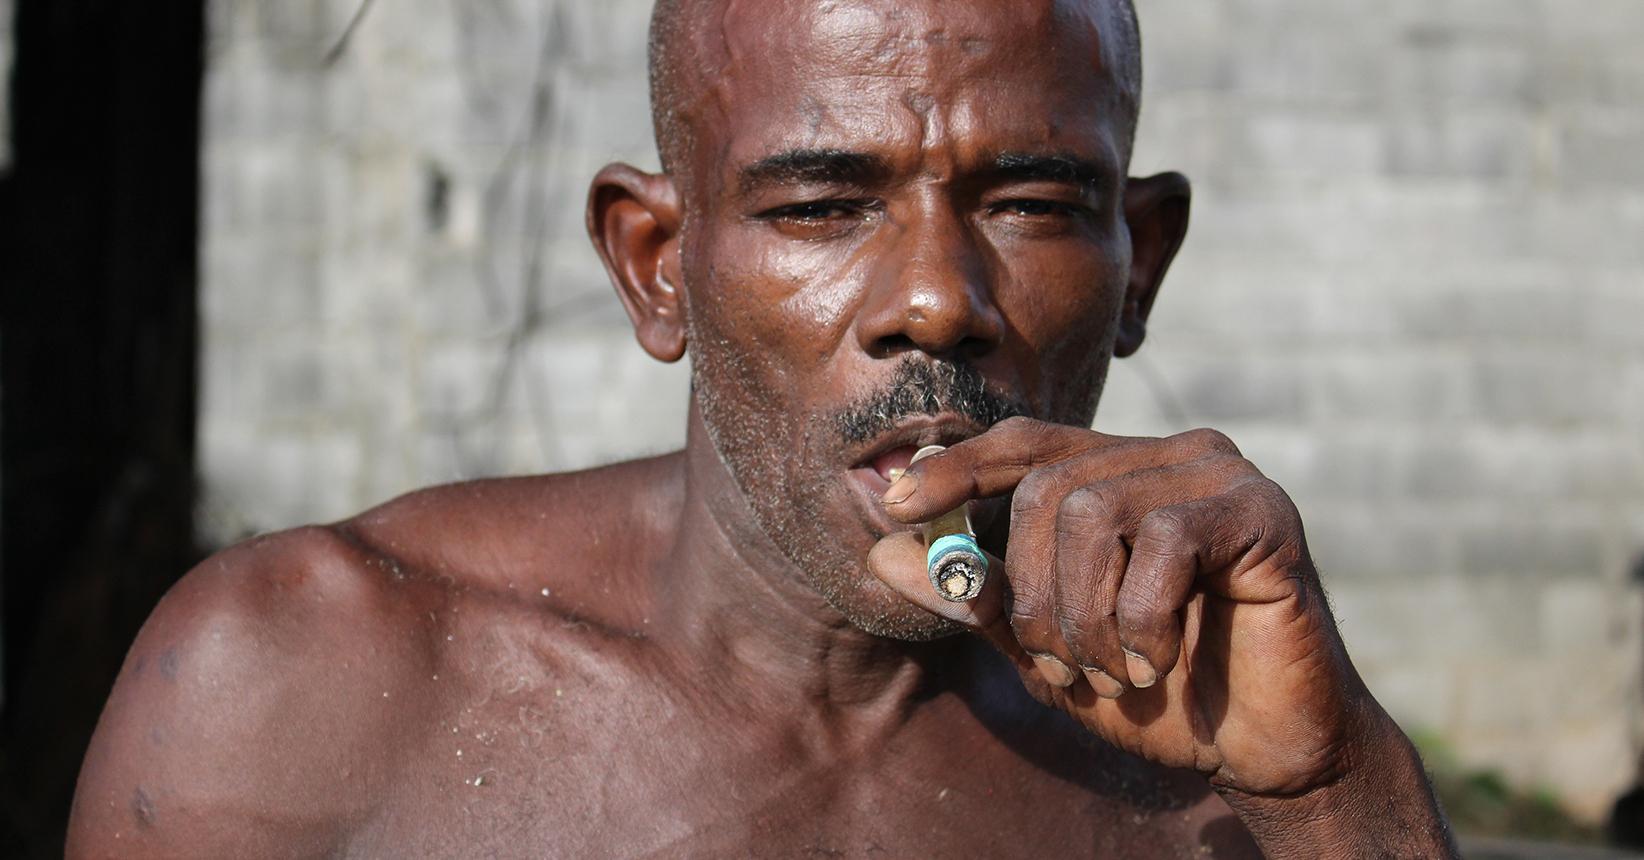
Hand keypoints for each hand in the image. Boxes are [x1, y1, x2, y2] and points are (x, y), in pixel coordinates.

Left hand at [868, 417, 1370, 797]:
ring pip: (1093, 512)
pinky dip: (1142, 620)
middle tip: (1061, 668)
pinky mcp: (1262, 509)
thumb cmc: (1161, 691)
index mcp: (1120, 474)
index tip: (896, 505)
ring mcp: (1220, 473)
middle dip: (1035, 595)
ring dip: (1086, 618)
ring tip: (1117, 673)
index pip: (1023, 444)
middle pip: (1046, 488)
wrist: (1266, 747)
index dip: (956, 468)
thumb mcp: (1047, 650)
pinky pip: (1161, 541)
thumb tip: (881, 555)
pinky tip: (1159, 663)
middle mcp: (1170, 456)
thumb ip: (978, 598)